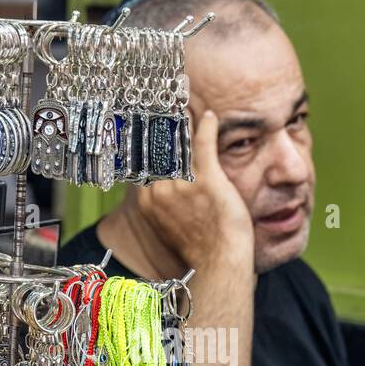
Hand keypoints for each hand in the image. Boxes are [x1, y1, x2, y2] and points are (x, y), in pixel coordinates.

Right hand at [135, 110, 252, 269]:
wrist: (219, 260)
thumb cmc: (199, 247)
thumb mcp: (167, 225)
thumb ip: (160, 203)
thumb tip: (157, 189)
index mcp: (148, 200)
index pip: (145, 163)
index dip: (147, 143)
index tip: (148, 126)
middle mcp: (161, 190)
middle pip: (160, 149)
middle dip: (162, 126)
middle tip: (164, 106)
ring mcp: (183, 183)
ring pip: (181, 143)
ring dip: (183, 121)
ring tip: (184, 105)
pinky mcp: (207, 178)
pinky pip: (204, 144)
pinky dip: (207, 127)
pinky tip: (211, 116)